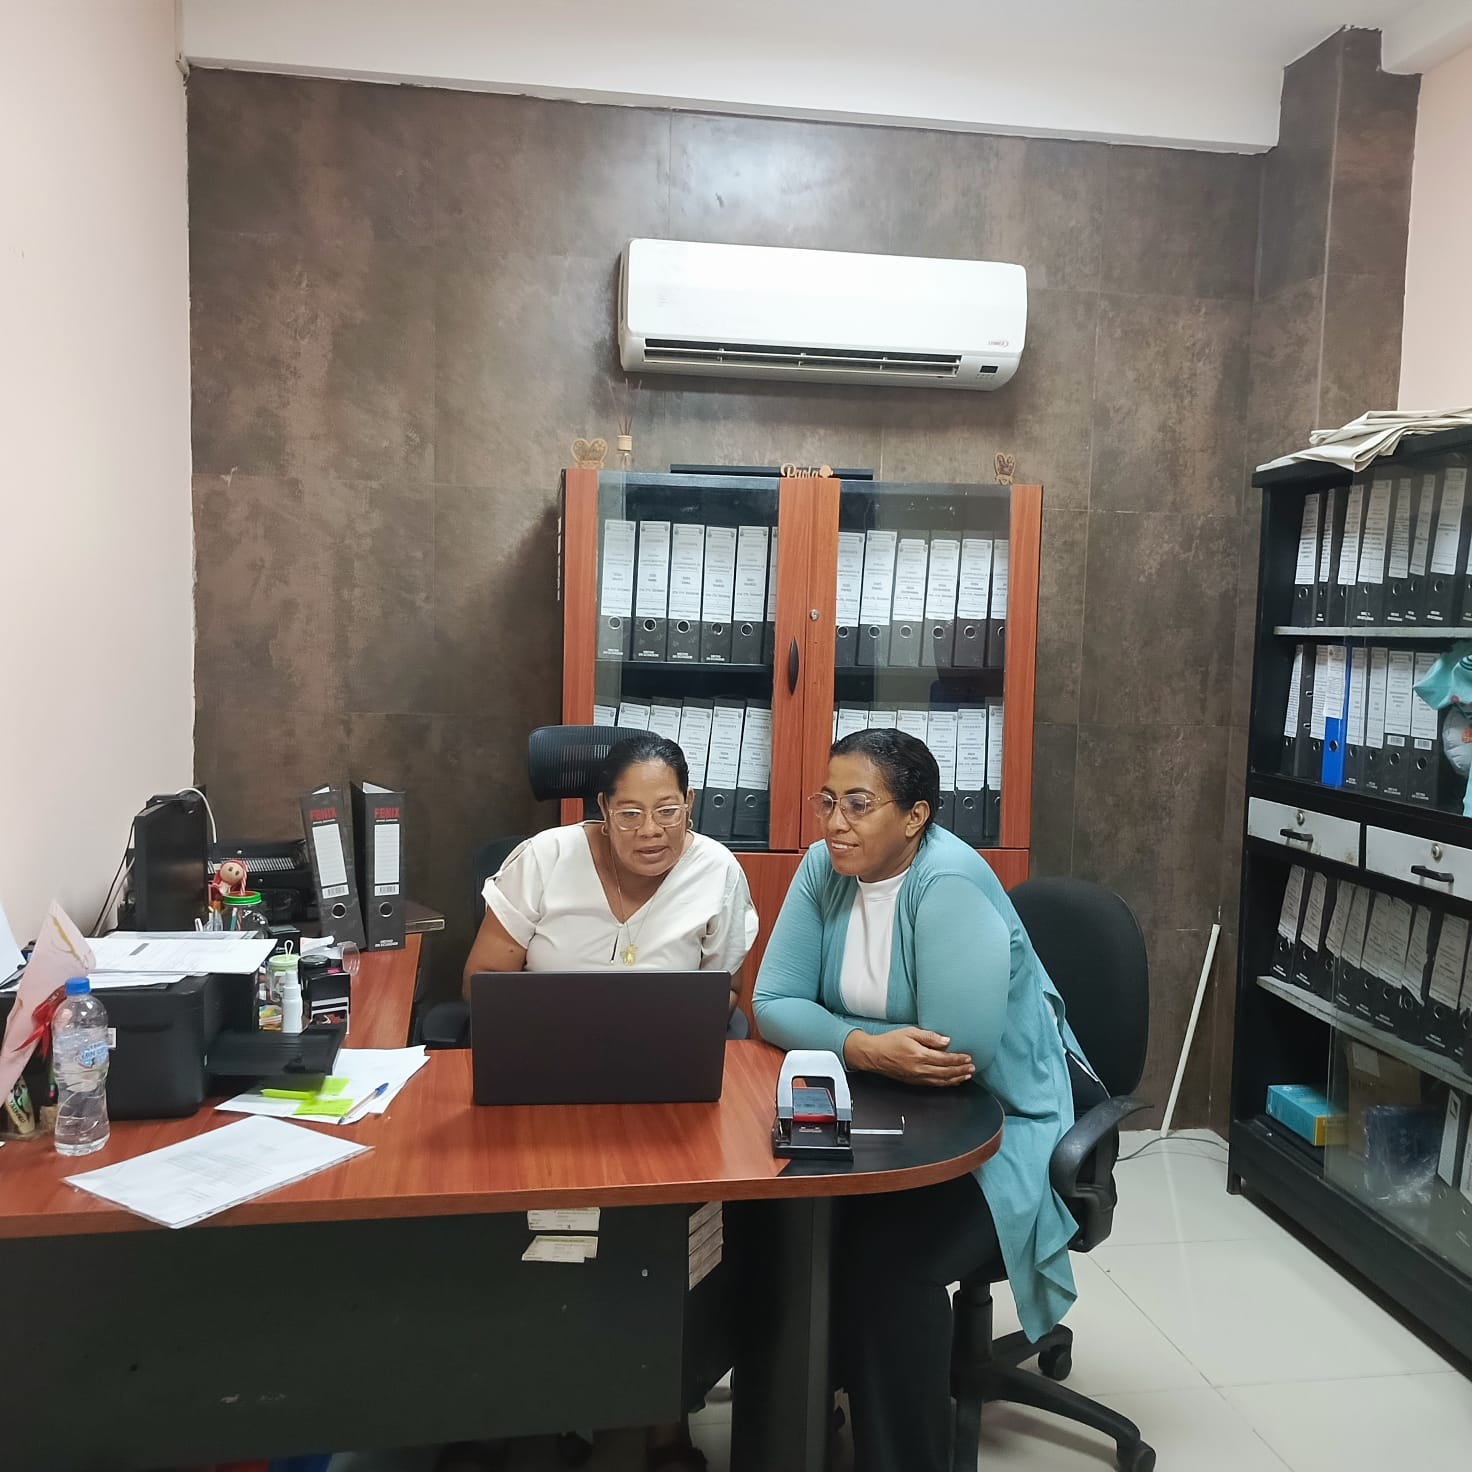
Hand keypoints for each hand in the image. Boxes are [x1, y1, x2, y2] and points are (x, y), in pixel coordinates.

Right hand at [844, 1027, 974, 1086]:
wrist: (874, 1055)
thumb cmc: (890, 1041)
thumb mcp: (910, 1032)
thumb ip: (929, 1037)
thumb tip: (946, 1041)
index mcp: (920, 1055)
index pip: (945, 1059)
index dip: (958, 1059)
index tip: (968, 1058)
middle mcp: (920, 1069)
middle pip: (946, 1072)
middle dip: (961, 1070)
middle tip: (972, 1068)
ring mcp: (917, 1078)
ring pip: (941, 1081)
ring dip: (956, 1079)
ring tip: (966, 1076)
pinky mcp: (914, 1082)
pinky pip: (933, 1084)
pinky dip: (945, 1083)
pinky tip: (952, 1081)